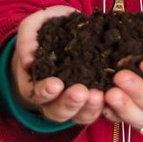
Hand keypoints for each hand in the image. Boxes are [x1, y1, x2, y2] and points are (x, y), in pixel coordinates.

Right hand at [13, 5, 104, 125]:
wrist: (69, 30)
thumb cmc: (47, 29)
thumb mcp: (34, 26)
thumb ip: (27, 40)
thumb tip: (27, 62)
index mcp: (34, 83)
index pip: (35, 94)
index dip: (44, 92)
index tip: (55, 84)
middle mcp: (54, 98)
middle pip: (58, 111)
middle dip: (69, 103)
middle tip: (81, 92)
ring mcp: (75, 101)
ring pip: (80, 115)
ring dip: (89, 108)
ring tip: (99, 95)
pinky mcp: (95, 96)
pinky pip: (101, 109)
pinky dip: (108, 106)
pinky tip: (115, 95)